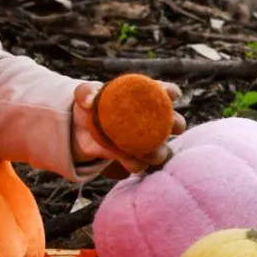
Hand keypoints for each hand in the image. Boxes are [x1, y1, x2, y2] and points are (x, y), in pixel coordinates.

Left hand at [71, 80, 185, 173]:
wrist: (80, 129)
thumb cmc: (91, 105)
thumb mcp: (85, 94)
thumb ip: (85, 93)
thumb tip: (88, 102)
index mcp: (146, 98)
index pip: (166, 91)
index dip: (171, 92)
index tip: (169, 94)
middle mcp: (154, 120)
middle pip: (176, 123)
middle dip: (176, 125)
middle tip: (169, 126)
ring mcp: (145, 141)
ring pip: (163, 150)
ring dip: (158, 151)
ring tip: (146, 152)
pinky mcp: (133, 158)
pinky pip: (140, 164)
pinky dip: (135, 163)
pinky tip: (125, 160)